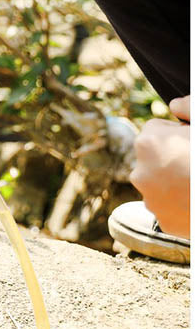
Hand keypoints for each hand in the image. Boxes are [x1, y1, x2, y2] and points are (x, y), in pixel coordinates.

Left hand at [130, 95, 189, 237]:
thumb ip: (189, 106)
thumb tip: (174, 105)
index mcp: (148, 143)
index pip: (158, 129)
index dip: (181, 134)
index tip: (194, 141)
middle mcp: (140, 171)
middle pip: (157, 157)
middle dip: (175, 157)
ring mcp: (151, 200)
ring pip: (161, 183)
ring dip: (176, 181)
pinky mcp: (164, 222)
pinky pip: (170, 207)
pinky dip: (182, 204)